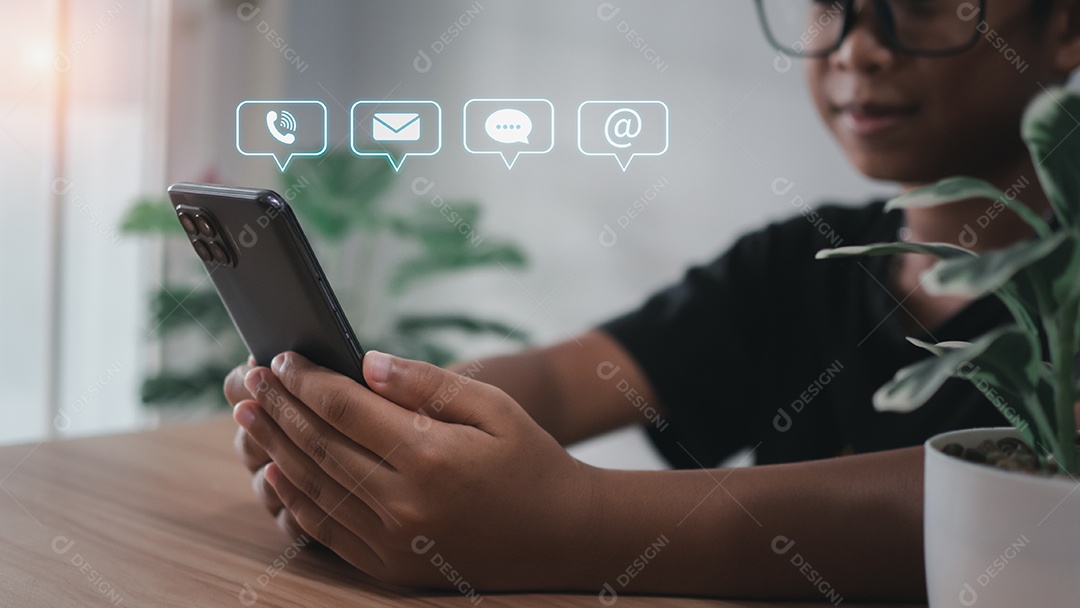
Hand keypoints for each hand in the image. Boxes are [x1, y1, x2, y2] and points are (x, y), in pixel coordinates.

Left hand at [232, 351, 599, 588]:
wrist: (562, 534)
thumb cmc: (531, 459)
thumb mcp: (494, 407)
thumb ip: (428, 384)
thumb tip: (367, 363)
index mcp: (432, 455)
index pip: (346, 408)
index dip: (307, 381)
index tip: (281, 359)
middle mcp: (406, 502)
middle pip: (320, 446)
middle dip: (279, 408)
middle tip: (248, 382)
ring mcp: (396, 541)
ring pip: (315, 487)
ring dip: (275, 449)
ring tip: (250, 418)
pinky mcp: (392, 568)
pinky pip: (328, 531)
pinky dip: (295, 501)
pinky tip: (274, 473)